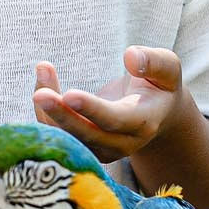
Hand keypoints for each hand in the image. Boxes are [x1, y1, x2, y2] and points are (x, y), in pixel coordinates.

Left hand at [33, 46, 185, 164]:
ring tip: (43, 72)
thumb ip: (153, 61)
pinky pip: (60, 137)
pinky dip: (45, 114)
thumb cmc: (159, 85)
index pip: (115, 119)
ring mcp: (102, 152)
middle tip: (41, 95)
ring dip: (48, 113)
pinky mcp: (85, 150)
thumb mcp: (168, 68)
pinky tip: (42, 85)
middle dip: (61, 116)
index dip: (92, 109)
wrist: (157, 114)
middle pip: (87, 136)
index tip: (68, 94)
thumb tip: (129, 57)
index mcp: (144, 123)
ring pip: (68, 139)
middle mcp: (122, 144)